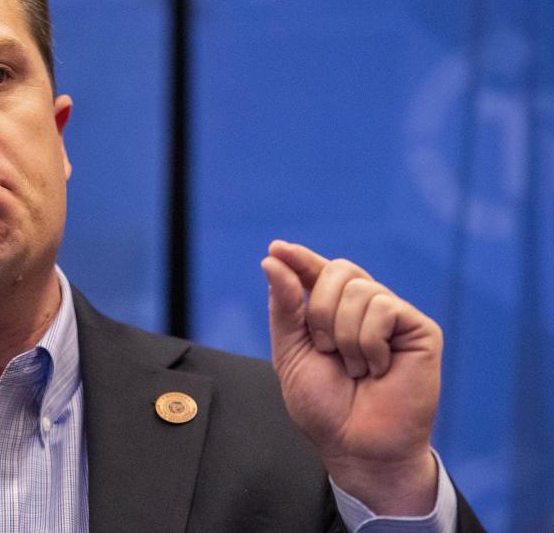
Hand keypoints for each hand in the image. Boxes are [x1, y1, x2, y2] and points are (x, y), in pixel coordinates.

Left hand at [261, 240, 441, 514]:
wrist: (356, 445)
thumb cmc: (325, 406)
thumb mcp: (291, 352)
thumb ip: (284, 306)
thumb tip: (273, 260)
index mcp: (333, 311)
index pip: (317, 270)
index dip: (299, 258)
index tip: (276, 248)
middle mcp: (365, 308)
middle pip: (338, 270)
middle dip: (319, 310)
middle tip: (326, 350)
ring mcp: (394, 316)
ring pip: (360, 290)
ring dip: (344, 336)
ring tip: (355, 369)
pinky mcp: (420, 329)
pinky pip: (384, 308)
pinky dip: (368, 343)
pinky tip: (378, 369)